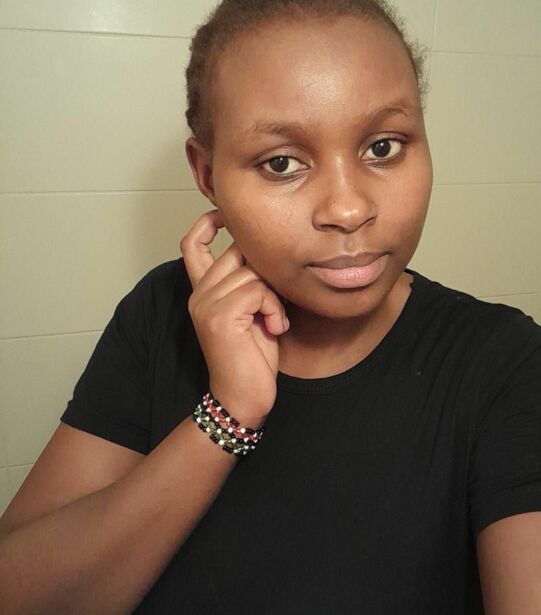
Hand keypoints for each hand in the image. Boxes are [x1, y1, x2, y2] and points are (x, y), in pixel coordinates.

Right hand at [180, 210, 288, 426]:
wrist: (244, 398)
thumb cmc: (254, 358)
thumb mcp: (252, 311)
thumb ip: (248, 282)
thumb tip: (264, 252)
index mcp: (203, 291)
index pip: (192, 244)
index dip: (207, 223)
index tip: (224, 217)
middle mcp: (199, 293)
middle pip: (239, 252)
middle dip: (266, 271)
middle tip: (273, 304)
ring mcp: (206, 303)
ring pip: (253, 272)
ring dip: (274, 296)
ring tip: (273, 321)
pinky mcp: (220, 314)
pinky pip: (258, 290)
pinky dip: (274, 308)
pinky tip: (273, 328)